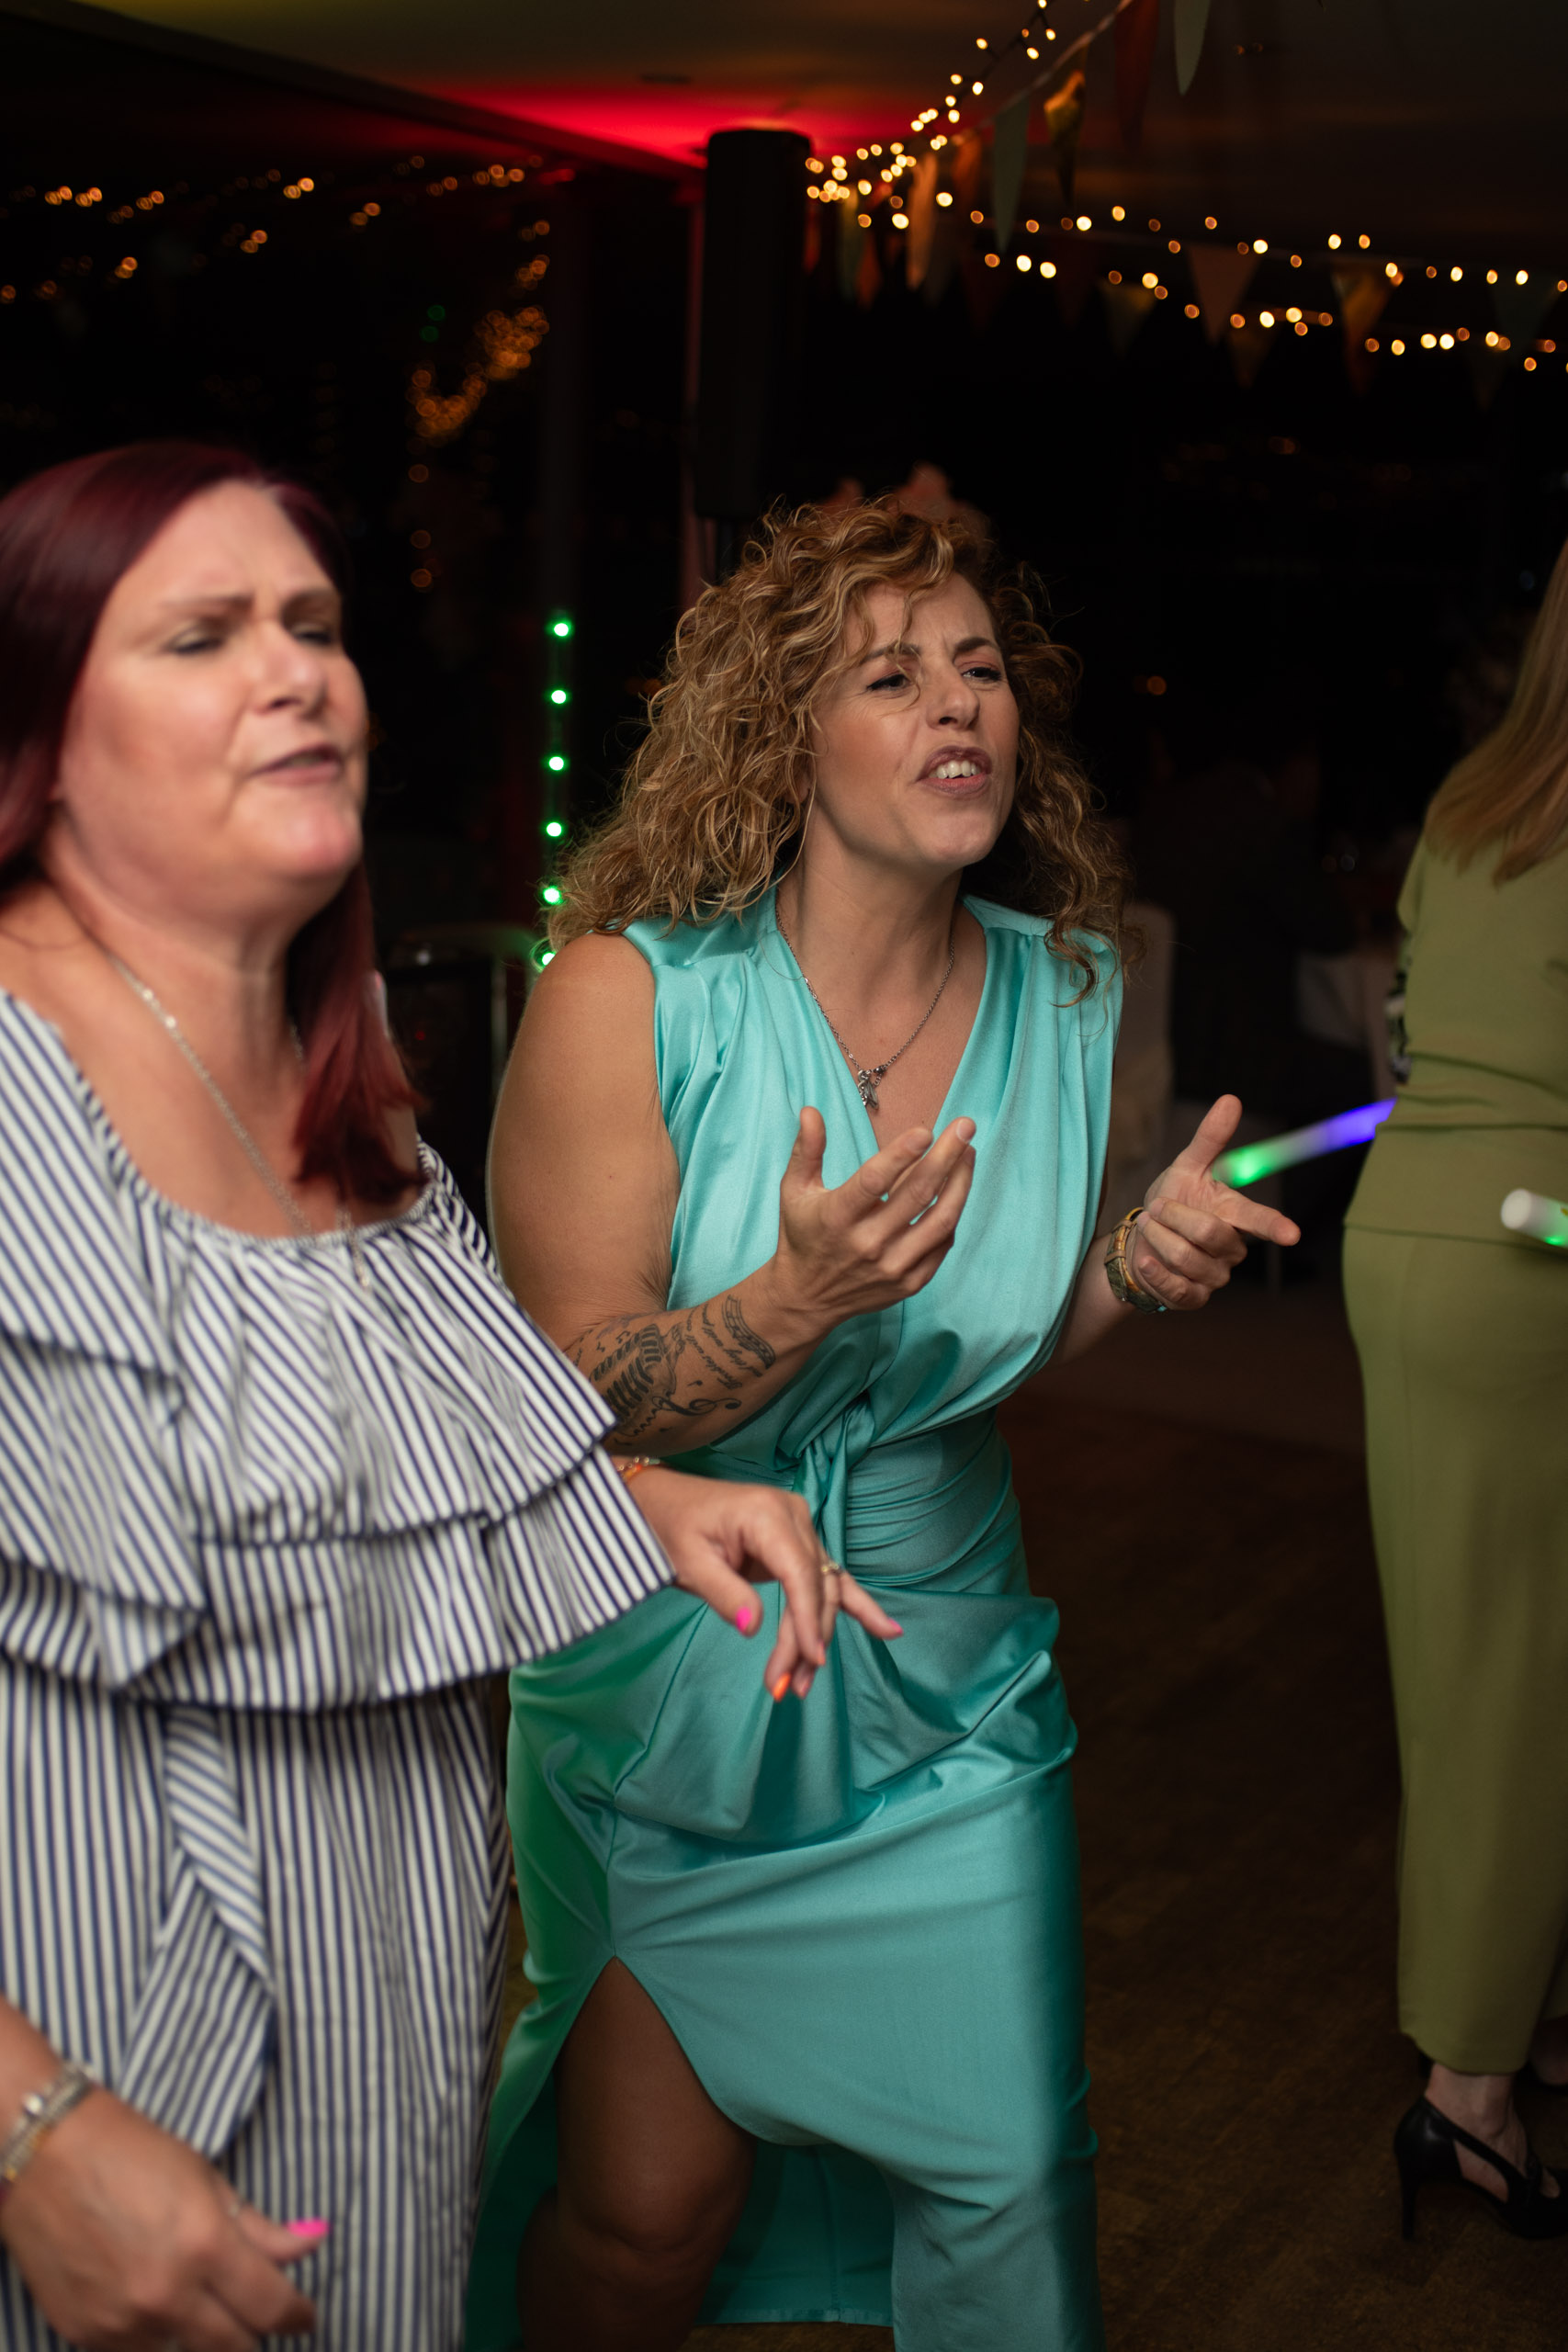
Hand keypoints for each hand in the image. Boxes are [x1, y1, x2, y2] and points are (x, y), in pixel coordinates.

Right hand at [0, 2085, 317, 2348]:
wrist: (44, 2155)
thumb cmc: (131, 2152)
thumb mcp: (206, 2180)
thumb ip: (260, 2227)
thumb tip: (314, 2242)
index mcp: (206, 2246)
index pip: (270, 2307)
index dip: (296, 2316)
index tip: (303, 2317)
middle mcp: (167, 2294)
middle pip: (234, 2348)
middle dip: (252, 2333)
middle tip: (253, 2312)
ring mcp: (123, 2322)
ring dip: (198, 2333)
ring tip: (192, 2293)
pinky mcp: (86, 2335)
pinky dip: (152, 2333)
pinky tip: (147, 2297)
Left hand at [627, 1465, 900, 1698]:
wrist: (665, 1502)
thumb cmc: (673, 1528)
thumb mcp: (690, 1563)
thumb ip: (726, 1594)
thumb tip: (755, 1630)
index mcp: (767, 1515)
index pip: (799, 1574)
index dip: (807, 1619)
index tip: (809, 1660)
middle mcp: (794, 1517)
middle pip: (814, 1587)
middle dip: (805, 1640)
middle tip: (786, 1687)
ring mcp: (800, 1528)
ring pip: (823, 1589)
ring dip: (817, 1636)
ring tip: (804, 1684)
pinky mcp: (798, 1543)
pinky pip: (828, 1578)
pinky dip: (853, 1606)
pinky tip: (887, 1629)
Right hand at [759, 1107, 975, 1340]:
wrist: (806, 1298)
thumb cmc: (802, 1235)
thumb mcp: (794, 1191)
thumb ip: (807, 1150)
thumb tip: (811, 1111)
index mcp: (837, 1217)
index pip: (875, 1181)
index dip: (902, 1154)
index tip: (925, 1130)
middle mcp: (867, 1244)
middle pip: (917, 1195)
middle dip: (947, 1156)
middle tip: (965, 1126)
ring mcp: (892, 1267)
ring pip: (940, 1221)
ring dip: (960, 1183)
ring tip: (969, 1153)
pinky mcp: (909, 1283)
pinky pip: (943, 1244)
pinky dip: (953, 1214)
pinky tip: (957, 1188)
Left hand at [1127, 1094, 1299, 1310]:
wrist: (1141, 1244)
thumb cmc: (1171, 1203)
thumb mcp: (1186, 1167)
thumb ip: (1210, 1138)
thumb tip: (1231, 1099)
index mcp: (1234, 1214)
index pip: (1259, 1219)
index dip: (1275, 1226)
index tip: (1292, 1234)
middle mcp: (1231, 1248)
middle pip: (1211, 1233)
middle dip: (1175, 1216)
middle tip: (1156, 1209)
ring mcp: (1214, 1276)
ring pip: (1188, 1258)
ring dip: (1159, 1239)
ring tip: (1149, 1228)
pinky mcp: (1193, 1299)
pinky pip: (1177, 1288)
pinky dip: (1155, 1271)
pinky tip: (1146, 1261)